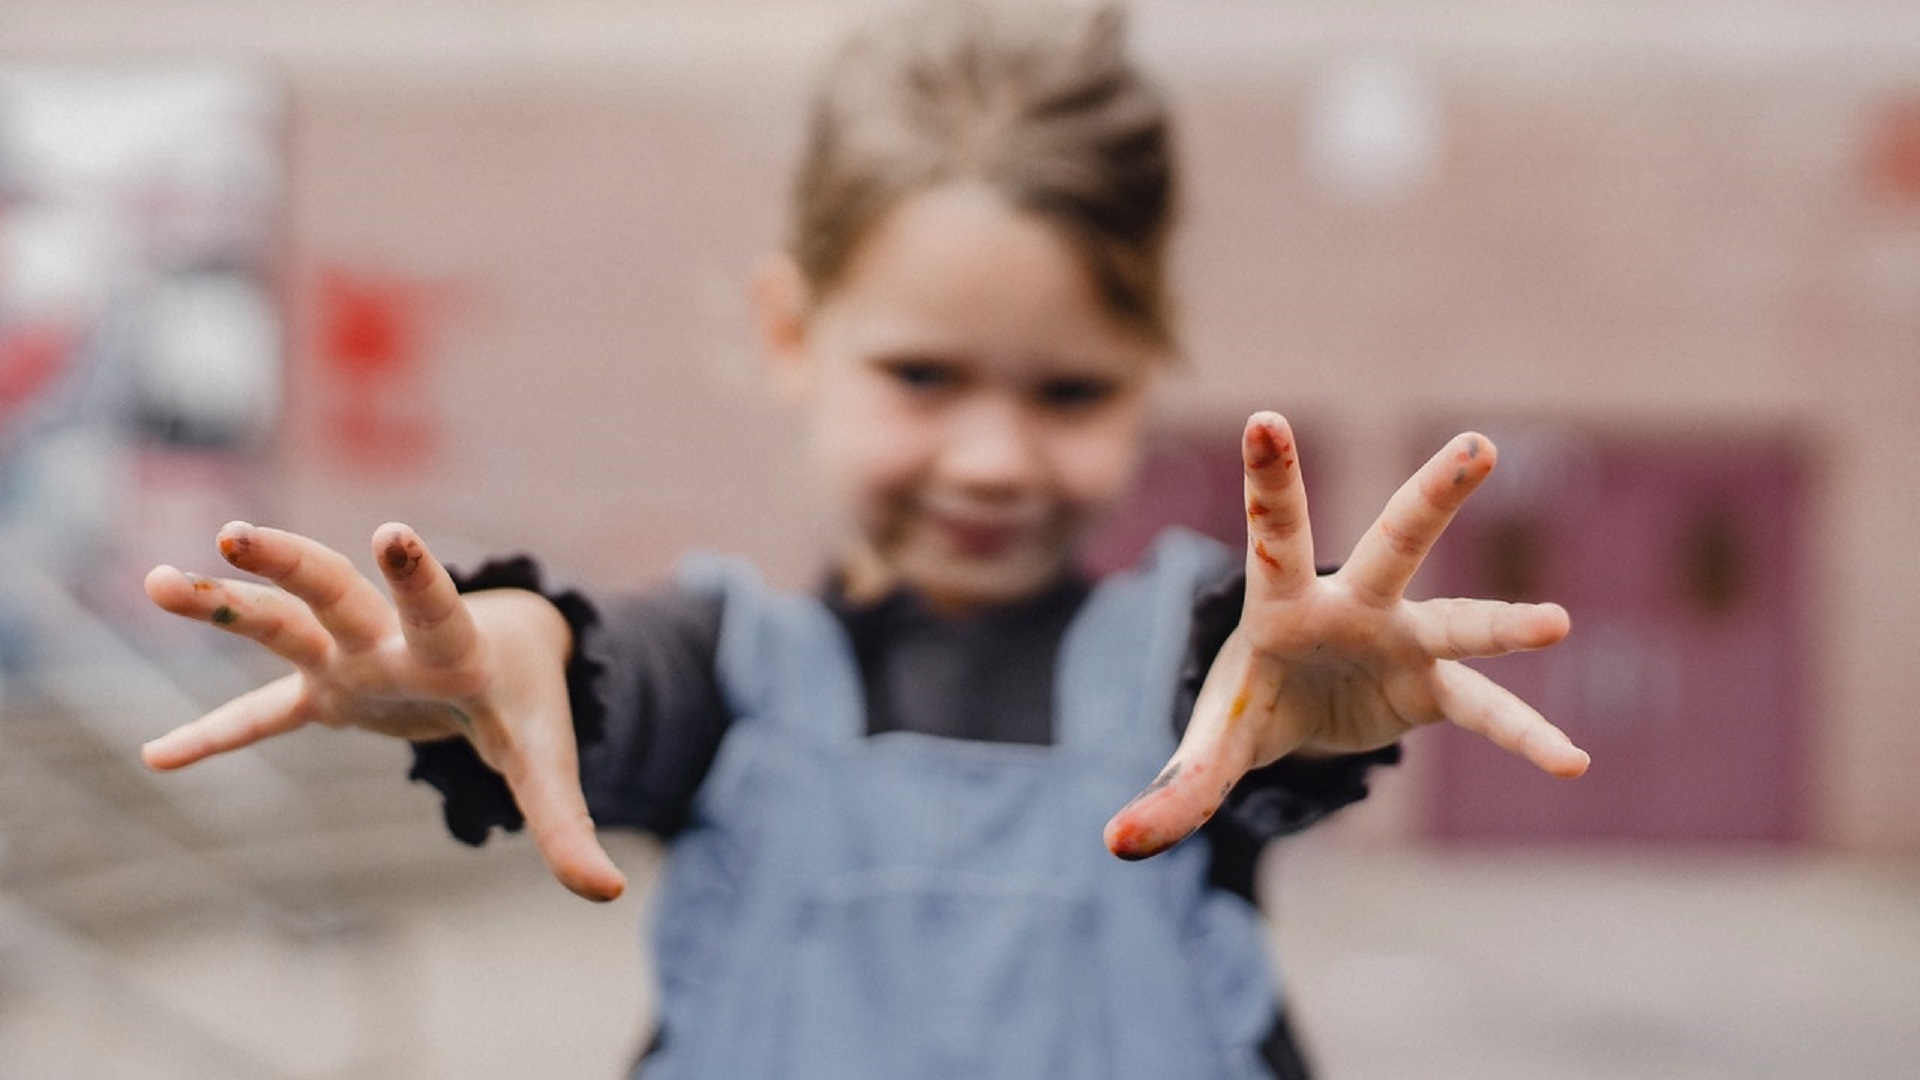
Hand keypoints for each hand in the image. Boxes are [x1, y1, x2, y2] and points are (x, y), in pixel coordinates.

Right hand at [143, 521, 626, 900]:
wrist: (509, 654)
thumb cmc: (527, 703)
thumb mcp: (547, 762)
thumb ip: (567, 824)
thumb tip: (607, 894)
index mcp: (453, 648)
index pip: (434, 607)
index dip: (417, 576)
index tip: (392, 532)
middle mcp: (390, 642)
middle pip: (333, 592)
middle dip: (289, 563)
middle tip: (236, 533)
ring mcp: (351, 662)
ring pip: (280, 624)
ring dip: (223, 603)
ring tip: (154, 581)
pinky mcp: (329, 691)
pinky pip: (262, 715)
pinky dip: (216, 738)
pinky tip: (157, 758)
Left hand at [1104, 413, 1587, 858]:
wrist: (1298, 716)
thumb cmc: (1250, 701)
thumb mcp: (1209, 745)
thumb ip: (1173, 789)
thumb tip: (1118, 843)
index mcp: (1280, 600)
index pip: (1271, 534)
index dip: (1270, 480)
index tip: (1265, 419)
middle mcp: (1352, 604)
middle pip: (1394, 542)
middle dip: (1433, 496)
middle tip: (1478, 446)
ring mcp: (1401, 639)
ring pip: (1460, 622)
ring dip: (1504, 625)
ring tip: (1556, 623)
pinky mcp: (1431, 686)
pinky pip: (1485, 712)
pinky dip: (1524, 739)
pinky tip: (1570, 762)